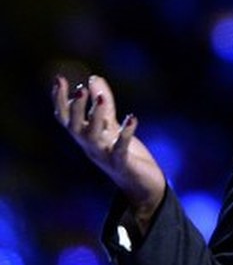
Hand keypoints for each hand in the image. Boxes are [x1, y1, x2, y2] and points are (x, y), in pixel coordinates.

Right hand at [52, 74, 166, 231]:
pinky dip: (125, 133)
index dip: (60, 100)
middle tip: (80, 89)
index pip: (66, 118)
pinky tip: (132, 117)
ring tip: (102, 98)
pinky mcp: (122, 163)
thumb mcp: (111, 126)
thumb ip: (103, 105)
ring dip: (97, 117)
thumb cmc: (123, 154)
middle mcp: (90, 146)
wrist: (141, 186)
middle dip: (77, 109)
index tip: (58, 79)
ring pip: (94, 137)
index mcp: (85, 136)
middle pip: (76, 127)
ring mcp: (104, 156)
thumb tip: (92, 77)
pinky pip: (121, 148)